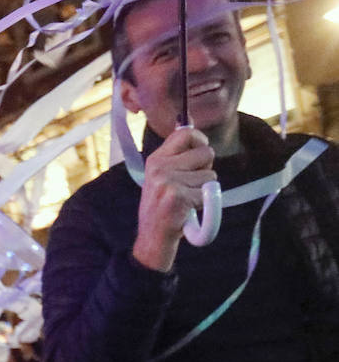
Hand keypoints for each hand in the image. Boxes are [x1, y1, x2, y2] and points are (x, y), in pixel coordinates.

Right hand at [133, 126, 215, 271]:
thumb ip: (176, 155)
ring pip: (210, 174)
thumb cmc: (162, 208)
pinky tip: (188, 210)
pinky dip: (204, 203)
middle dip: (205, 169)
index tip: (199, 153)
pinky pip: (208, 192)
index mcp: (155, 160)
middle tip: (189, 186)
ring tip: (187, 200)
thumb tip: (189, 123)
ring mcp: (168, 182)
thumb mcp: (161, 177)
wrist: (152, 239)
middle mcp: (159, 168)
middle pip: (205, 153)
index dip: (200, 141)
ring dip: (204, 189)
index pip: (185, 133)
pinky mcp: (178, 197)